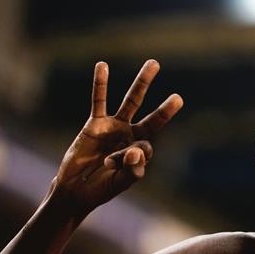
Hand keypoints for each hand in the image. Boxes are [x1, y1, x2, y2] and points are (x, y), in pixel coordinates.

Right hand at [50, 60, 182, 214]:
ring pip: (131, 102)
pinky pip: (98, 100)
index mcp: (140, 152)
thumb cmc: (101, 188)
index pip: (145, 147)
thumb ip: (131, 170)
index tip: (113, 164)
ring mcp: (114, 127)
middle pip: (151, 119)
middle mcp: (131, 136)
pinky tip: (102, 66)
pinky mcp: (95, 123)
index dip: (131, 155)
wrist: (75, 189)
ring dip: (142, 84)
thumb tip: (137, 151)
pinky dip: (100, 84)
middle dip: (164, 109)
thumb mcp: (119, 183)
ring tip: (154, 64)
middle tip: (178, 99)